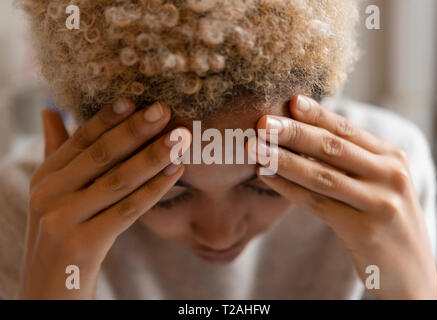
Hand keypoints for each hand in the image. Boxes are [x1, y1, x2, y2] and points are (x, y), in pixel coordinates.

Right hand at [21, 100, 190, 298]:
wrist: (52, 290)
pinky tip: (176, 171)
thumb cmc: (62, 234)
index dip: (109, 117)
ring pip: (117, 181)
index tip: (137, 99)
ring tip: (181, 138)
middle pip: (101, 155)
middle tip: (165, 110)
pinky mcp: (81, 244)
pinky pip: (127, 211)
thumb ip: (56, 151)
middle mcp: (49, 194)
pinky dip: (154, 189)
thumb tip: (51, 109)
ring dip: (152, 157)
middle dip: (136, 131)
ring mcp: (62, 219)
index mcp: (45, 177)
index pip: (81, 139)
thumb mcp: (54, 193)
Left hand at [248, 94, 436, 299]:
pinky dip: (289, 188)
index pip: (348, 130)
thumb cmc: (385, 221)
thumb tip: (303, 136)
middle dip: (294, 133)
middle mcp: (390, 176)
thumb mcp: (379, 184)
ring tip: (255, 148)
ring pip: (322, 175)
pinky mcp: (365, 230)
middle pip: (333, 148)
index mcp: (392, 158)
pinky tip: (267, 176)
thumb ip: (353, 161)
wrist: (411, 272)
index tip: (290, 100)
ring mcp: (380, 203)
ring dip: (283, 159)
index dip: (317, 114)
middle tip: (262, 122)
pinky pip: (318, 204)